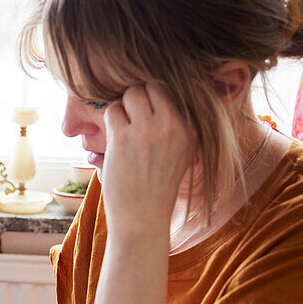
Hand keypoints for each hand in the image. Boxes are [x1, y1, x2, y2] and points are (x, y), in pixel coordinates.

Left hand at [101, 84, 195, 236]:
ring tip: (123, 129)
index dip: (155, 96)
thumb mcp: (182, 152)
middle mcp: (174, 124)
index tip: (147, 112)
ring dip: (122, 108)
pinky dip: (110, 121)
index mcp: (191, 127)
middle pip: (151, 85)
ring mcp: (148, 129)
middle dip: (138, 97)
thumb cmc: (157, 186)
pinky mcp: (124, 138)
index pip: (173, 89)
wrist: (143, 217)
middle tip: (133, 119)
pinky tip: (115, 138)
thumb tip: (157, 93)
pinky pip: (113, 111)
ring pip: (131, 93)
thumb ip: (177, 124)